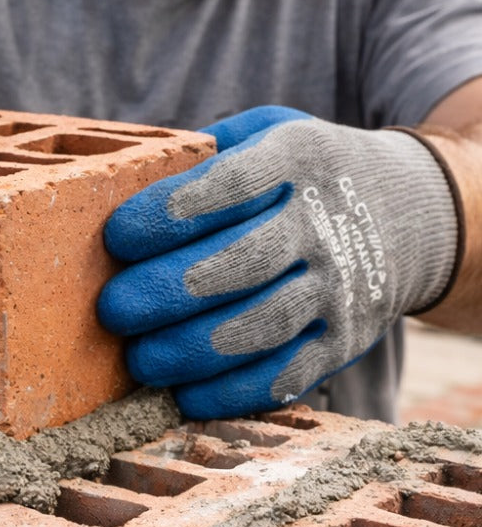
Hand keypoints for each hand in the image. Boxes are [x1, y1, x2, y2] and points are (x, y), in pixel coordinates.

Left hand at [98, 106, 459, 418]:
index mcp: (297, 158)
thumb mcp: (270, 131)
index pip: (231, 185)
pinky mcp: (347, 338)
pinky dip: (237, 390)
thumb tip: (124, 181)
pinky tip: (185, 395)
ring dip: (195, 348)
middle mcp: (323, 222)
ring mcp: (340, 285)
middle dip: (169, 289)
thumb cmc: (305, 170)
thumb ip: (208, 150)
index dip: (171, 212)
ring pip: (265, 323)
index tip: (117, 236)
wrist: (413, 213)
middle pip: (243, 260)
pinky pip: (291, 371)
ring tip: (140, 360)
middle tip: (113, 309)